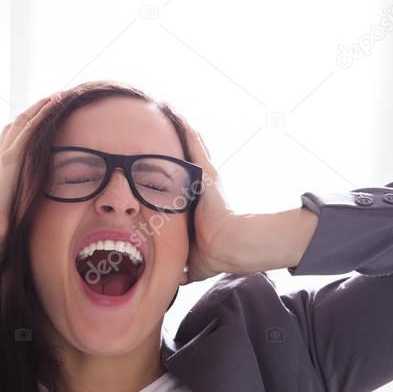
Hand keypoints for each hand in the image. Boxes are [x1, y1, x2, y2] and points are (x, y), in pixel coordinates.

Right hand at [0, 93, 61, 262]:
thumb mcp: (8, 219)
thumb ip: (14, 217)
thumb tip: (21, 233)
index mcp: (0, 173)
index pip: (12, 144)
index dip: (25, 130)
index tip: (38, 122)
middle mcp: (1, 160)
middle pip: (17, 127)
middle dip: (33, 113)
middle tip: (51, 102)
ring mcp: (5, 157)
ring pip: (24, 123)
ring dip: (41, 107)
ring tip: (58, 96)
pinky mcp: (11, 159)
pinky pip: (29, 128)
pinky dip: (42, 113)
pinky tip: (55, 102)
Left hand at [177, 116, 242, 282]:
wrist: (229, 244)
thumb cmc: (216, 253)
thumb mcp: (195, 261)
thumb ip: (186, 266)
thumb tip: (178, 278)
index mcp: (200, 205)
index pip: (185, 186)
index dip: (176, 176)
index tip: (163, 167)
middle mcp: (205, 187)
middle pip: (188, 162)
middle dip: (177, 149)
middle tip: (165, 130)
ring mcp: (206, 178)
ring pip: (192, 150)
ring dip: (182, 134)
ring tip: (169, 114)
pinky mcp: (206, 172)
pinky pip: (193, 144)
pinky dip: (186, 129)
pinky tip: (176, 113)